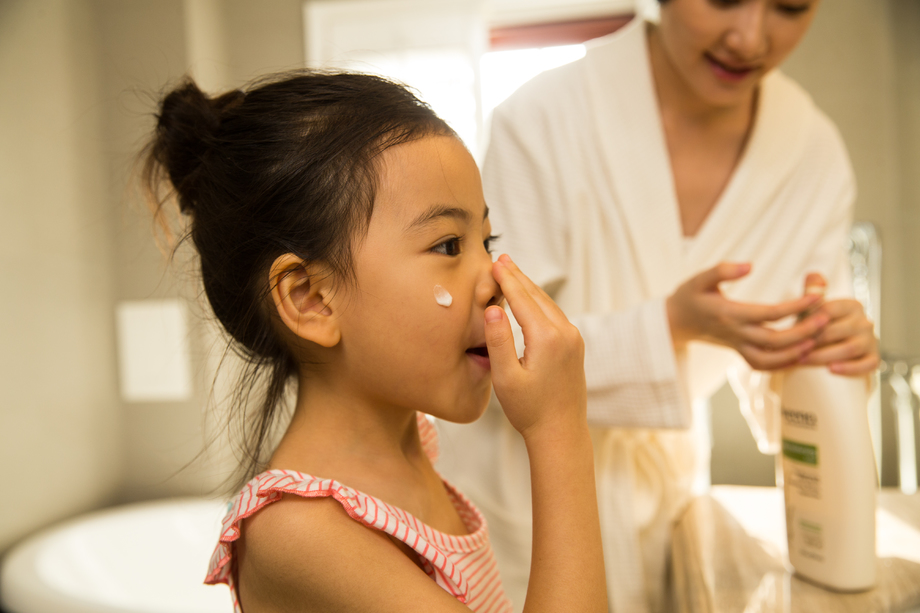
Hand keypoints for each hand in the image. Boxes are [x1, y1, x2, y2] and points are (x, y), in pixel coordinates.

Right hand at [484, 254, 586, 438]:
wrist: (561, 432)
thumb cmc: (529, 410)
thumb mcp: (506, 378)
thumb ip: (498, 341)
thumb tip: (493, 308)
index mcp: (547, 338)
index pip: (522, 299)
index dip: (507, 279)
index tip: (495, 262)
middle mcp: (565, 333)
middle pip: (537, 296)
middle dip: (518, 277)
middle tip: (501, 259)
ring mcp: (574, 339)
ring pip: (548, 304)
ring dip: (529, 287)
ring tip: (512, 272)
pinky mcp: (575, 346)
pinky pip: (554, 315)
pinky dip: (539, 302)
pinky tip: (530, 299)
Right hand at [667, 262, 827, 369]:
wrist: (674, 321)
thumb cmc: (689, 296)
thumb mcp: (699, 278)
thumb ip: (722, 270)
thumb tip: (750, 266)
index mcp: (728, 314)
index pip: (769, 314)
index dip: (795, 307)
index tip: (815, 296)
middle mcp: (734, 333)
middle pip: (775, 339)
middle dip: (803, 331)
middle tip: (825, 318)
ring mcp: (736, 345)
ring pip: (770, 358)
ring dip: (795, 352)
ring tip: (817, 339)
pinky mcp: (738, 352)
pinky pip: (763, 365)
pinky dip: (783, 364)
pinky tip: (801, 353)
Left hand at [797, 274, 879, 375]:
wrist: (831, 351)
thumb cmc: (818, 327)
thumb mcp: (813, 310)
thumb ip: (811, 292)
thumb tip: (813, 276)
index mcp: (851, 305)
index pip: (828, 310)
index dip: (808, 321)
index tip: (791, 330)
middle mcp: (864, 321)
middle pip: (837, 330)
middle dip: (812, 341)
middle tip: (792, 349)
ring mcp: (871, 340)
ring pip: (849, 348)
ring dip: (824, 356)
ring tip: (803, 360)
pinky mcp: (873, 358)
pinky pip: (866, 364)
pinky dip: (849, 368)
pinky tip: (831, 369)